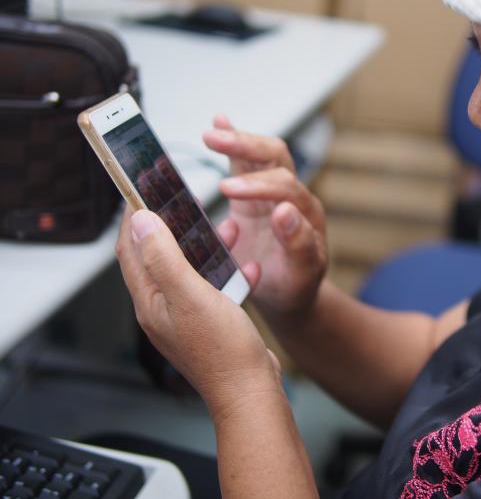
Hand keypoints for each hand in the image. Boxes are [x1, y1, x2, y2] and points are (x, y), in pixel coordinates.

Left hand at [116, 207, 280, 416]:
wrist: (250, 390)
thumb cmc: (223, 351)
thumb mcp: (190, 294)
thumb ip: (164, 256)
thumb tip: (140, 221)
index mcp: (150, 300)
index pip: (130, 249)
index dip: (133, 217)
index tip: (140, 190)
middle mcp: (162, 308)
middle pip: (154, 256)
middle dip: (164, 225)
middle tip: (176, 200)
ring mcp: (184, 315)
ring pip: (184, 268)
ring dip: (196, 244)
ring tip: (212, 225)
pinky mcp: (207, 320)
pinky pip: (207, 283)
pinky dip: (219, 267)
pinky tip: (240, 263)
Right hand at [202, 115, 327, 315]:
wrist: (290, 295)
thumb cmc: (296, 286)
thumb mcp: (302, 273)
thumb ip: (299, 244)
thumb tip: (286, 211)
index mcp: (306, 214)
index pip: (285, 187)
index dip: (257, 186)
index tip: (228, 191)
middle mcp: (291, 196)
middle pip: (275, 158)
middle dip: (246, 146)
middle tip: (217, 141)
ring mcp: (272, 193)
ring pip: (261, 154)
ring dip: (237, 140)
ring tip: (212, 133)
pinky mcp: (253, 196)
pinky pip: (245, 162)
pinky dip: (234, 142)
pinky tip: (220, 122)